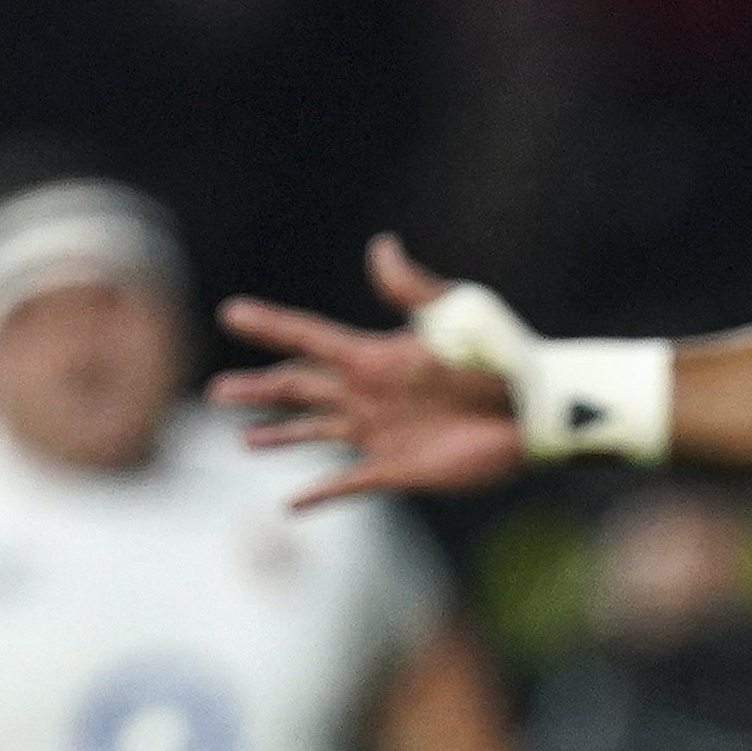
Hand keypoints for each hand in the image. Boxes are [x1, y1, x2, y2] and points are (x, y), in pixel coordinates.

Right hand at [214, 236, 528, 507]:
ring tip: (244, 440)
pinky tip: (291, 504)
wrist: (534, 413)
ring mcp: (382, 434)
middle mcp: (370, 395)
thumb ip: (412, 289)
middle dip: (259, 388)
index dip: (271, 325)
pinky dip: (320, 493)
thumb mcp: (455, 315)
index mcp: (374, 357)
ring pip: (316, 433)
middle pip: (300, 389)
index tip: (231, 312)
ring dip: (280, 436)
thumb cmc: (500, 357)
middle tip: (216, 390)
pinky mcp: (400, 471)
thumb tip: (381, 246)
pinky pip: (350, 484)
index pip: (309, 338)